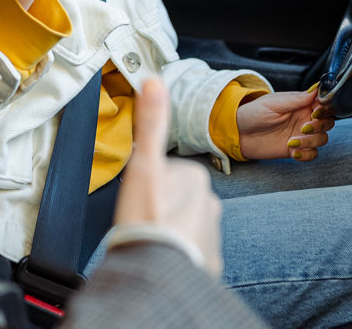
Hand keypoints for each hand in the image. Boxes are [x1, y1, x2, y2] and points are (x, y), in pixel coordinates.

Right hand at [114, 78, 222, 275]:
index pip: (169, 172)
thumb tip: (154, 81)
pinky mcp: (209, 262)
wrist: (156, 270)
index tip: (140, 195)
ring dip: (168, 229)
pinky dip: (177, 252)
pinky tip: (161, 255)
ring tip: (149, 238)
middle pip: (177, 198)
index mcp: (196, 177)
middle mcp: (211, 204)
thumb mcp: (144, 165)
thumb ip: (151, 123)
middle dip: (161, 206)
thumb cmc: (147, 218)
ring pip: (184, 224)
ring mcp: (212, 234)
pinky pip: (190, 251)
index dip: (150, 182)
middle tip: (142, 217)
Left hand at [236, 88, 334, 161]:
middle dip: (320, 126)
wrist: (238, 133)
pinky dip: (306, 154)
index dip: (324, 109)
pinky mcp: (296, 149)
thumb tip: (316, 88)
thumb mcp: (273, 103)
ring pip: (322, 139)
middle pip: (327, 123)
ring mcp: (301, 135)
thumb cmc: (253, 113)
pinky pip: (312, 154)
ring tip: (292, 141)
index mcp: (300, 104)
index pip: (323, 105)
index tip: (316, 112)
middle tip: (303, 128)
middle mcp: (303, 119)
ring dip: (311, 141)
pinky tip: (293, 151)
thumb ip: (296, 99)